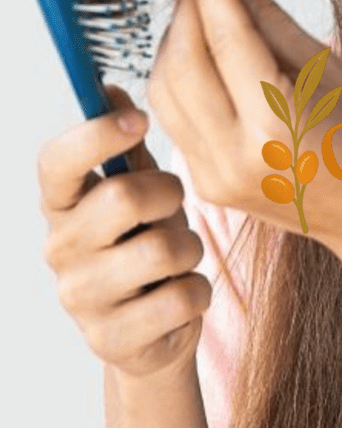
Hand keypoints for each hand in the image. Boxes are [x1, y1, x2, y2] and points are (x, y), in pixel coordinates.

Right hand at [38, 84, 211, 380]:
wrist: (152, 329)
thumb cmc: (144, 240)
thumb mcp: (137, 187)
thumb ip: (125, 144)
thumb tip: (109, 88)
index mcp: (61, 202)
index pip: (57, 161)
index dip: (97, 135)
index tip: (140, 120)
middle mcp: (59, 247)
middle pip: (124, 198)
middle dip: (170, 195)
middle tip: (173, 207)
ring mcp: (79, 298)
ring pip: (162, 249)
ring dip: (190, 247)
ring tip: (178, 255)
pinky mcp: (110, 339)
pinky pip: (181, 297)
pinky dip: (197, 292)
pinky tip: (180, 295)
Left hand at [146, 0, 341, 253]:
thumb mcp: (329, 69)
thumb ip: (270, 22)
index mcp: (277, 127)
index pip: (228, 39)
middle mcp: (236, 157)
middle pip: (182, 64)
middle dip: (187, 10)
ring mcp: (214, 177)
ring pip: (165, 90)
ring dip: (175, 41)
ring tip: (204, 13)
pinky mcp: (205, 184)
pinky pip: (174, 117)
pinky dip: (179, 77)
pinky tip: (203, 54)